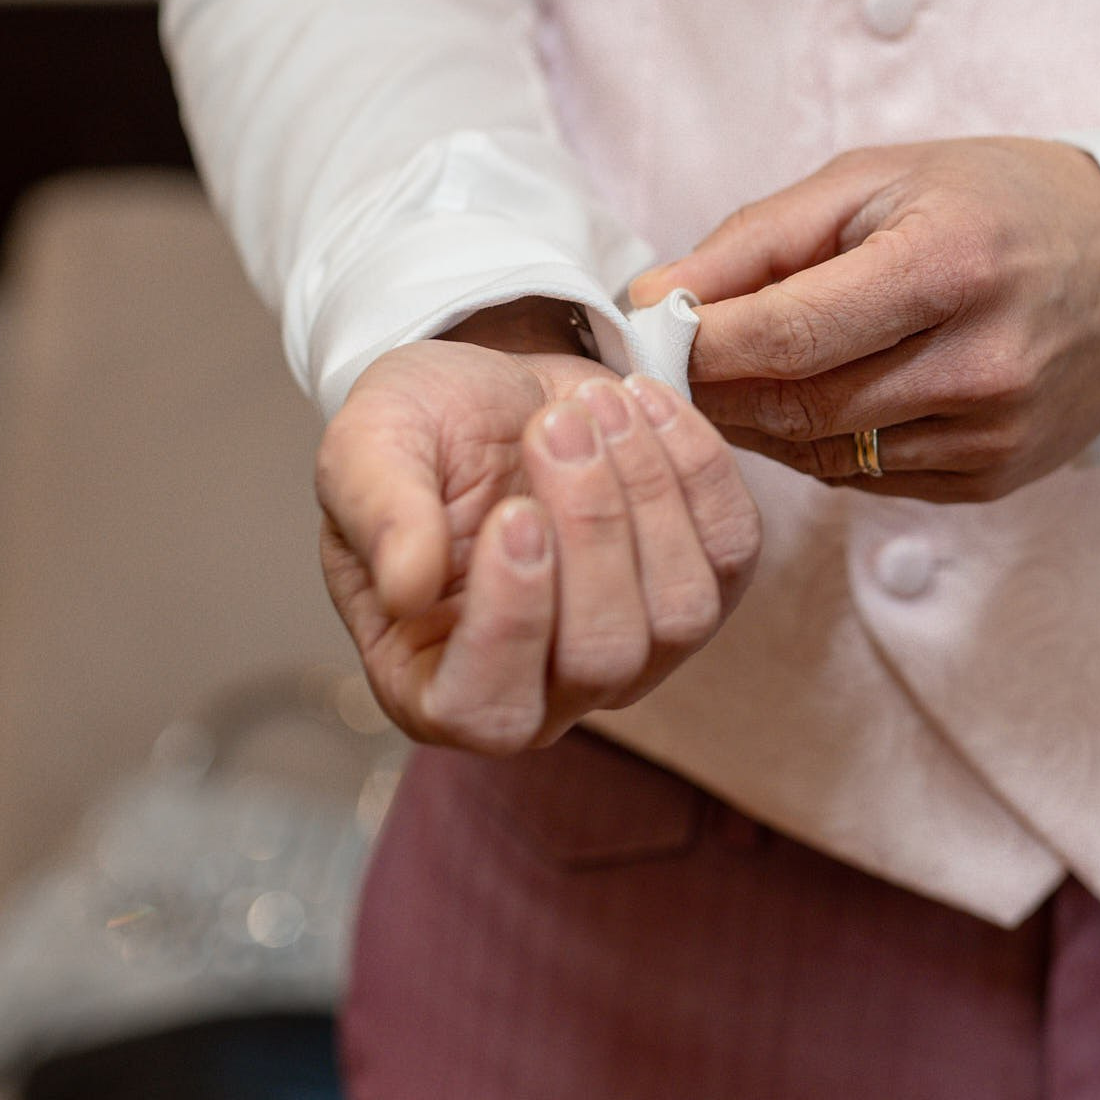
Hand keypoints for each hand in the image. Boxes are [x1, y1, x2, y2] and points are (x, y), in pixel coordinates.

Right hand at [315, 300, 760, 753]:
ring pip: (682, 612)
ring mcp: (639, 650)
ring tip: (594, 405)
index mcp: (436, 684)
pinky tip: (645, 403)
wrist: (497, 390)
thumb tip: (407, 588)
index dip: (511, 620)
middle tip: (555, 423)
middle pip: (603, 655)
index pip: (489, 708)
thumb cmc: (421, 435)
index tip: (513, 514)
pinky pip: (733, 547)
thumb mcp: (365, 451)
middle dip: (591, 527)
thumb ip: (378, 516)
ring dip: (647, 491)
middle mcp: (548, 691)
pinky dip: (699, 467)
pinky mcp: (706, 586)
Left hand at [630, 138, 1099, 502]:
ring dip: (760, 423)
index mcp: (951, 265)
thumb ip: (757, 241)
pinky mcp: (996, 478)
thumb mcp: (876, 180)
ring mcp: (995, 432)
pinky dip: (820, 445)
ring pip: (824, 453)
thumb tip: (651, 299)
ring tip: (745, 372)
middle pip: (799, 405)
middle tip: (673, 361)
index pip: (790, 331)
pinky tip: (819, 399)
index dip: (701, 343)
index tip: (650, 333)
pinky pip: (867, 478)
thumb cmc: (993, 203)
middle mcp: (983, 362)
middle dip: (716, 388)